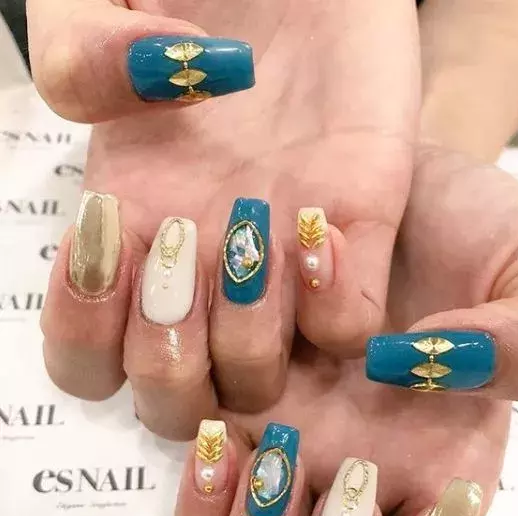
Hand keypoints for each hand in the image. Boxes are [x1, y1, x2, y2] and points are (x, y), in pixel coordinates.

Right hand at [29, 0, 418, 394]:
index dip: (86, 336)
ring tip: (257, 228)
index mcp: (130, 234)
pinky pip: (348, 330)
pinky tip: (319, 226)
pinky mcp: (361, 239)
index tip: (113, 242)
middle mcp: (204, 273)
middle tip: (183, 253)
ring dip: (249, 336)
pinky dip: (333, 304)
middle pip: (171, 398)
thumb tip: (149, 98)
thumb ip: (80, 61)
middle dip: (170, 358)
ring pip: (258, 384)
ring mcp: (283, 269)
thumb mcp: (104, 7)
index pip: (88, 358)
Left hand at [173, 144, 517, 515]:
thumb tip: (425, 365)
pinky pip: (202, 485)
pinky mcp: (232, 400)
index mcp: (446, 463)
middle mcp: (363, 467)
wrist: (402, 180)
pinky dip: (204, 486)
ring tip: (275, 448)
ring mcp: (292, 440)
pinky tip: (218, 436)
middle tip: (347, 480)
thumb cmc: (479, 224)